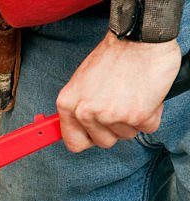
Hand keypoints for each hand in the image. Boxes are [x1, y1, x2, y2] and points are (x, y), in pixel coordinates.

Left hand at [56, 33, 180, 151]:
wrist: (140, 37)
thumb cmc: (114, 54)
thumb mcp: (82, 81)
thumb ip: (80, 106)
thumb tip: (81, 126)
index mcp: (68, 104)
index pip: (73, 142)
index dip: (88, 139)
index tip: (95, 134)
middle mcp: (86, 112)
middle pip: (103, 142)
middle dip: (115, 128)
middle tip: (121, 104)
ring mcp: (111, 116)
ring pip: (126, 135)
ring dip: (134, 119)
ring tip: (134, 94)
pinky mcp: (137, 116)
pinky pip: (147, 128)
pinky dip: (151, 114)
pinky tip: (147, 95)